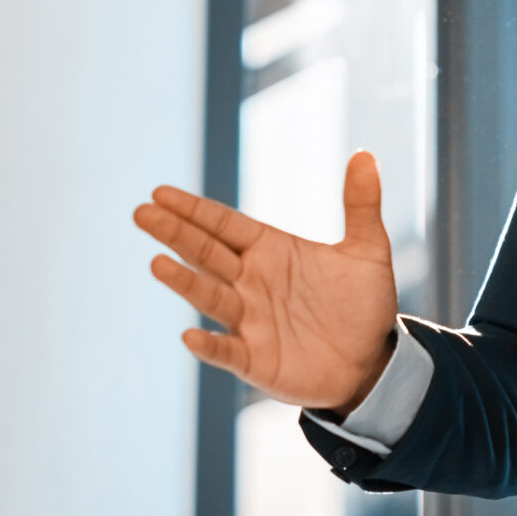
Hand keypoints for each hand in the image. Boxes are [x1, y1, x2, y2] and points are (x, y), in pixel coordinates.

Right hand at [133, 150, 400, 411]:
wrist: (374, 361)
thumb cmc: (363, 304)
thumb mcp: (368, 250)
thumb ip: (361, 204)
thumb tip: (364, 154)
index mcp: (271, 251)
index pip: (224, 225)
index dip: (194, 210)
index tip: (160, 193)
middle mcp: (252, 283)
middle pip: (206, 252)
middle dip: (176, 233)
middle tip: (142, 213)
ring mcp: (250, 322)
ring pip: (211, 296)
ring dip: (185, 281)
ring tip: (157, 262)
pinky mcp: (256, 360)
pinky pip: (227, 352)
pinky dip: (209, 346)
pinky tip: (190, 336)